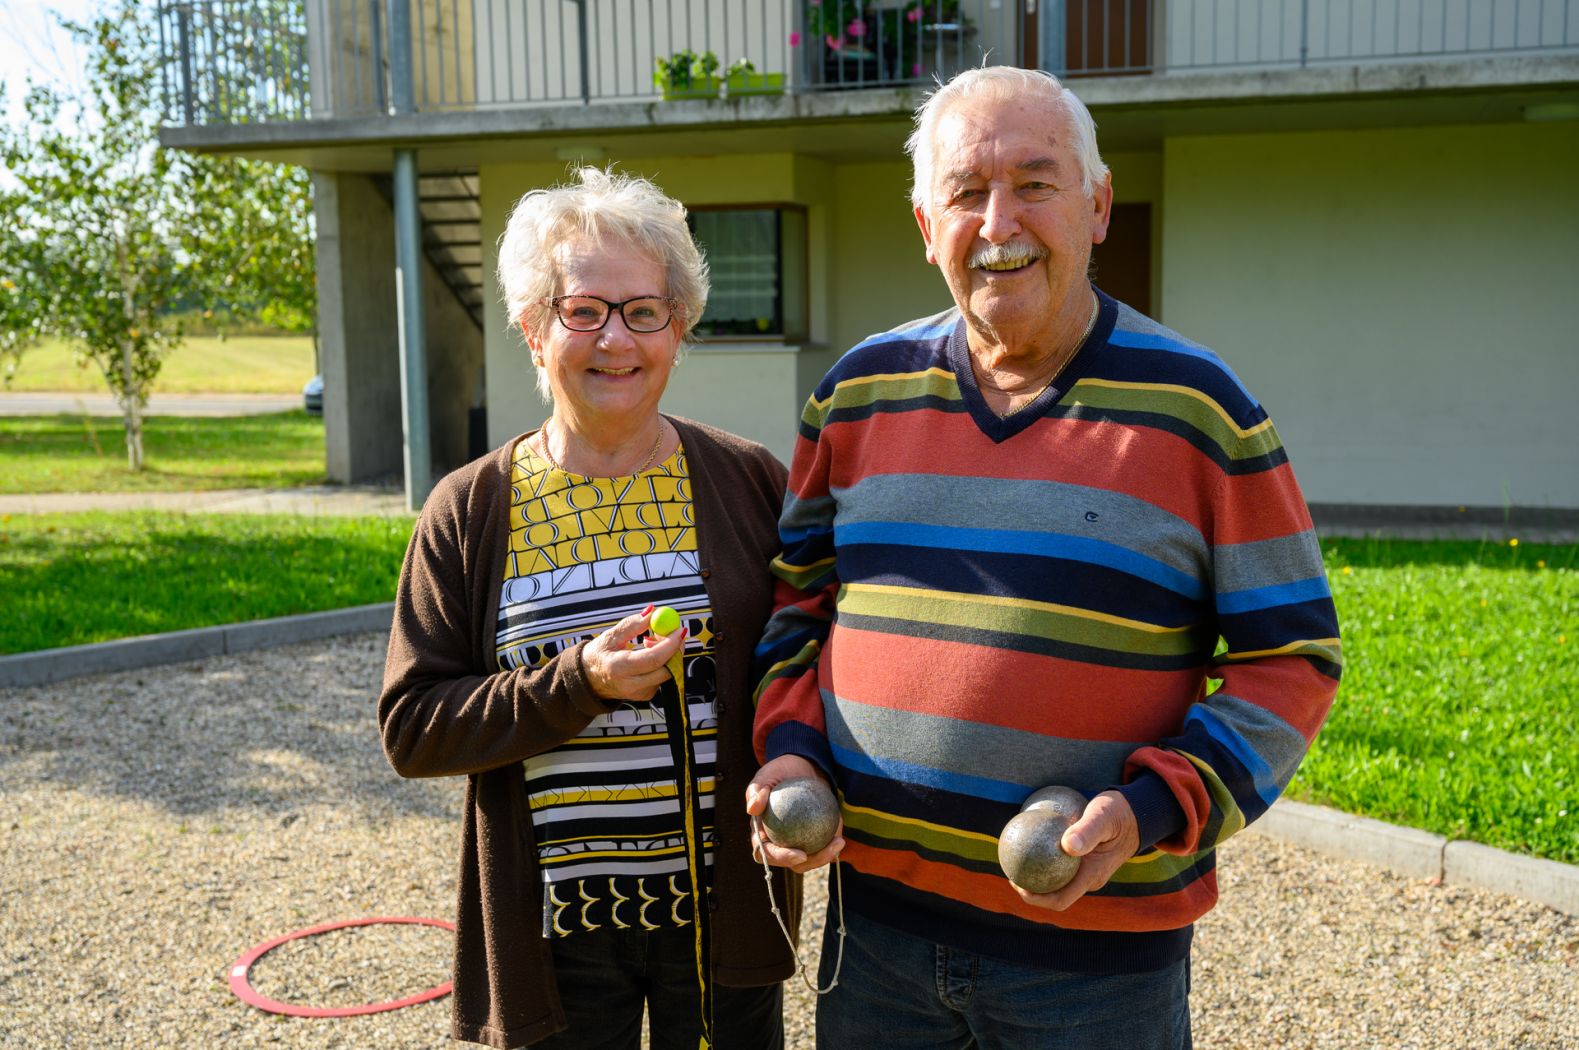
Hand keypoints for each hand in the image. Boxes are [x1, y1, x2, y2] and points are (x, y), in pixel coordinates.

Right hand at [581, 610, 686, 701]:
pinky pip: (662, 677)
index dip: (670, 644)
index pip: (653, 659)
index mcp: (618, 668)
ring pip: (667, 673)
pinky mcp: (646, 695)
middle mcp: (630, 685)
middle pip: (666, 669)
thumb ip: (632, 624)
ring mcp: (639, 693)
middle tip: (673, 632)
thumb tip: (651, 612)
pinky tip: (647, 655)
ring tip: (648, 642)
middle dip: (675, 649)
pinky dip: (662, 663)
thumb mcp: (610, 636)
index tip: (678, 629)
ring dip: (667, 654)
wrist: (589, 679)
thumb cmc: (599, 655)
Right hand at [745, 754, 844, 872]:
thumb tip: (752, 809)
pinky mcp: (812, 838)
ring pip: (809, 859)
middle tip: (829, 850)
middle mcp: (777, 842)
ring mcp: (796, 842)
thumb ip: (756, 790)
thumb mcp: (767, 774)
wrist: (801, 767)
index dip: (781, 858)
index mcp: (760, 833)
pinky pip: (822, 845)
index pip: (765, 853)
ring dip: (825, 856)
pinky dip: (831, 843)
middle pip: (792, 862)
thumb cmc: (780, 771)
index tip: (800, 853)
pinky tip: (841, 836)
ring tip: (839, 842)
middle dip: (811, 862)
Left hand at [1011, 789, 1138, 910]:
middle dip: (1030, 889)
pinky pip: (1061, 867)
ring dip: (1036, 876)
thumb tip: (1067, 847)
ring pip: (1057, 881)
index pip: (1060, 899)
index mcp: (1093, 875)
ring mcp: (1088, 873)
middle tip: (1010, 870)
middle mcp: (1089, 879)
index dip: (1036, 898)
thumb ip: (1087, 830)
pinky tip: (1030, 846)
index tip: (1016, 883)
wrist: (1137, 814)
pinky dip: (1044, 861)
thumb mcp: (1103, 816)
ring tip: (1015, 860)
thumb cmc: (1118, 813)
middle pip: (1054, 894)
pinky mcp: (1085, 862)